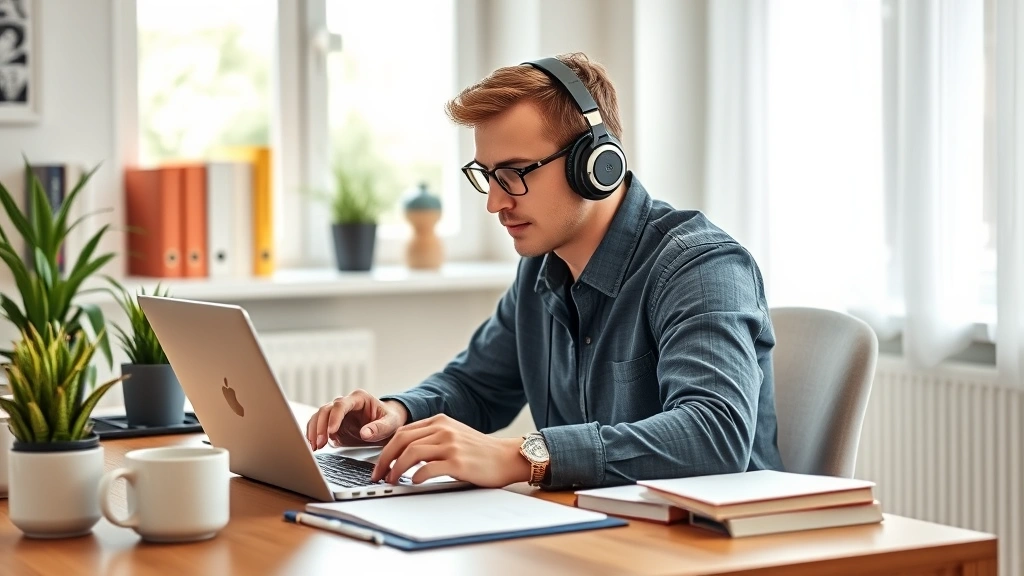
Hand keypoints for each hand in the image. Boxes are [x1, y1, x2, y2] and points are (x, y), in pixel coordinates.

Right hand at [305, 390, 408, 450]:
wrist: (388, 424)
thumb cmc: (390, 420)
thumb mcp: (391, 424)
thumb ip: (379, 428)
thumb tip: (365, 433)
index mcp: (359, 398)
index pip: (341, 404)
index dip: (334, 417)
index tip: (331, 431)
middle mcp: (346, 403)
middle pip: (326, 410)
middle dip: (320, 427)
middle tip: (320, 443)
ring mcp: (337, 413)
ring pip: (318, 416)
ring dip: (313, 431)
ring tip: (315, 447)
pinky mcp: (333, 424)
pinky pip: (318, 426)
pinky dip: (313, 435)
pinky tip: (313, 445)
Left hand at [371, 414, 530, 487]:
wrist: (507, 457)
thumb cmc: (481, 452)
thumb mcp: (454, 435)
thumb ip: (432, 439)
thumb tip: (404, 455)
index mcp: (439, 421)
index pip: (402, 432)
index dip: (385, 450)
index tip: (379, 465)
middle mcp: (443, 429)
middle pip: (402, 441)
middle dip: (384, 460)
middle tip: (378, 475)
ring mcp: (451, 444)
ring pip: (411, 453)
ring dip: (396, 469)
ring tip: (392, 481)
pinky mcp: (458, 461)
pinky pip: (428, 469)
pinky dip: (416, 477)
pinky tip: (413, 483)